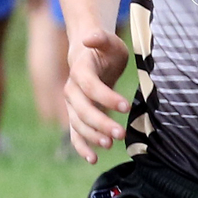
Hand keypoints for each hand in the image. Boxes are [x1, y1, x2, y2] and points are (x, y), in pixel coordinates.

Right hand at [64, 29, 129, 163]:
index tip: (125, 105)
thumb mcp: (108, 41)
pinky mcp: (76, 117)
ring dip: (93, 137)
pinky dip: (82, 147)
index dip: (106, 97)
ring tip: (110, 144)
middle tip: (120, 134)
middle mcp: (72, 90)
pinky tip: (93, 159)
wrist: (89, 58)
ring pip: (78, 124)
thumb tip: (88, 39)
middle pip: (83, 110)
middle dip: (101, 123)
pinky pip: (75, 134)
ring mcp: (72, 106)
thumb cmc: (104, 50)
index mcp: (80, 71)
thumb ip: (101, 38)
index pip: (91, 87)